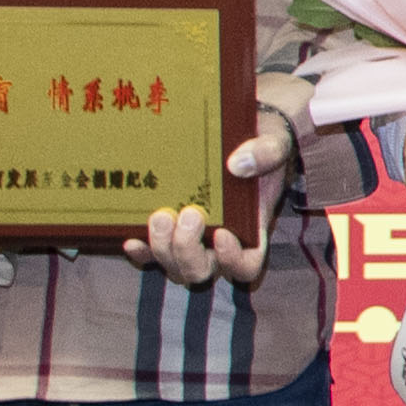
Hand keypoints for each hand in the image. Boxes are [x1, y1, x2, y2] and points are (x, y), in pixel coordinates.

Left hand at [129, 116, 288, 289]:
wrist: (238, 134)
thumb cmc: (260, 142)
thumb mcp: (274, 140)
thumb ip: (267, 151)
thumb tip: (237, 164)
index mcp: (250, 228)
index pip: (246, 265)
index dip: (232, 260)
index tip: (222, 233)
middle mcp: (219, 242)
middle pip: (202, 271)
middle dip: (187, 250)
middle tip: (187, 215)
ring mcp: (191, 239)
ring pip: (174, 267)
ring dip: (163, 248)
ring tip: (159, 217)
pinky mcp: (167, 231)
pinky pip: (150, 256)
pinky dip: (141, 252)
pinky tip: (131, 237)